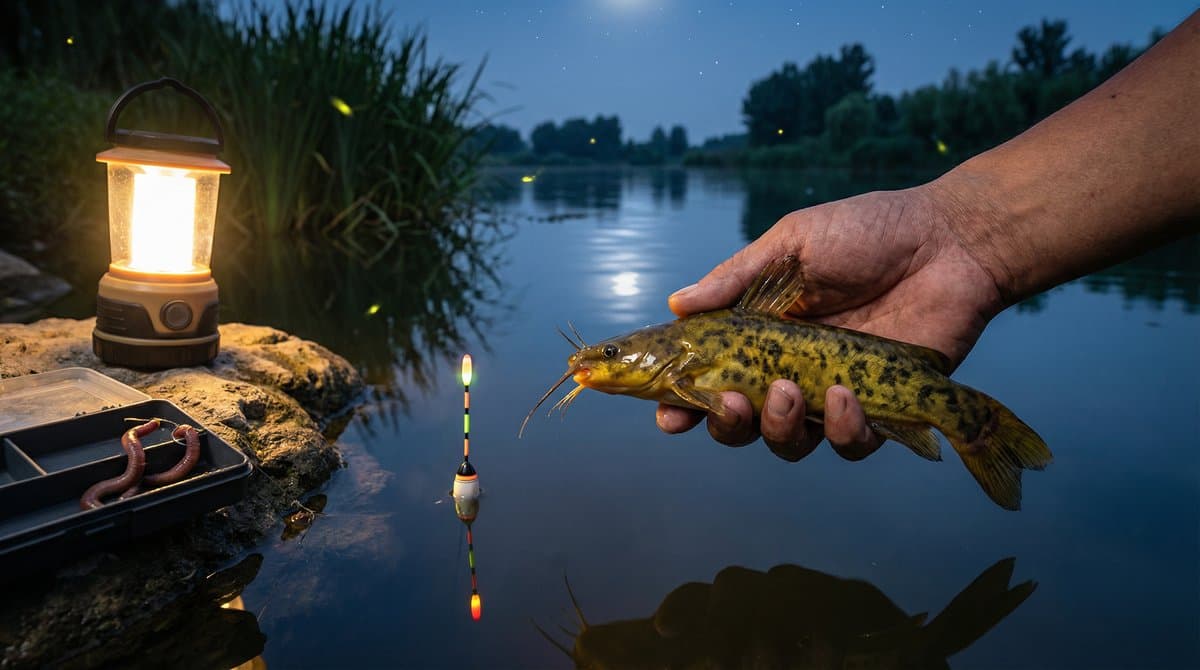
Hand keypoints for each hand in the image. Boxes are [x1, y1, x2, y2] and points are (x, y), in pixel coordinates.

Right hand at [656, 180, 1004, 460]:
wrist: (949, 240)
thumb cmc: (868, 232)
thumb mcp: (792, 243)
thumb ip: (736, 278)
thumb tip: (676, 304)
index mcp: (758, 332)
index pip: (708, 376)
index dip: (682, 400)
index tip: (666, 413)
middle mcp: (788, 369)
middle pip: (739, 422)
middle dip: (724, 424)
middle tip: (732, 402)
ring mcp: (832, 392)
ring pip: (788, 442)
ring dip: (778, 428)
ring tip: (789, 392)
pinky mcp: (881, 409)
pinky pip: (850, 443)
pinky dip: (842, 430)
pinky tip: (845, 394)